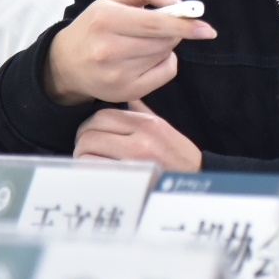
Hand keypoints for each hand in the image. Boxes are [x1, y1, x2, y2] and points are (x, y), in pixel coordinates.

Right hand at [45, 0, 216, 104]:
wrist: (66, 64)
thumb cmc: (97, 25)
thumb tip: (177, 3)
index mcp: (106, 20)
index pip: (156, 24)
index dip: (185, 26)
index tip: (207, 29)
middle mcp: (108, 50)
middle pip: (165, 41)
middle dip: (172, 32)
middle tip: (156, 28)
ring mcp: (116, 75)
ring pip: (165, 55)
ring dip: (165, 46)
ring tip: (141, 43)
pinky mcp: (125, 92)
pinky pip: (166, 74)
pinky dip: (165, 63)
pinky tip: (146, 59)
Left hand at [74, 99, 202, 171]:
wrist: (195, 179)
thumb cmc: (177, 155)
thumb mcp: (163, 127)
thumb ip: (142, 112)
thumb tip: (127, 98)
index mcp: (147, 124)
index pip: (102, 116)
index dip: (90, 126)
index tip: (91, 136)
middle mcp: (141, 139)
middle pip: (90, 133)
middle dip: (83, 143)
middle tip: (87, 151)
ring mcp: (134, 160)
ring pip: (87, 152)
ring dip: (83, 158)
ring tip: (91, 163)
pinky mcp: (128, 179)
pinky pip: (93, 170)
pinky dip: (89, 172)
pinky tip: (97, 174)